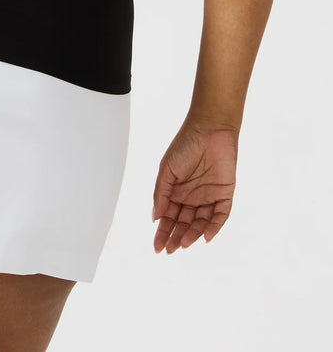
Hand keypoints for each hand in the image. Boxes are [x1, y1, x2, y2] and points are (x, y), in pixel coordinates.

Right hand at [152, 121, 237, 254]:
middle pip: (183, 223)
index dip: (162, 231)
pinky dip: (214, 227)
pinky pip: (220, 215)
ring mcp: (209, 197)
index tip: (156, 247)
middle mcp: (192, 197)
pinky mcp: (225, 194)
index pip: (169, 217)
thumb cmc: (185, 145)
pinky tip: (205, 237)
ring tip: (183, 244)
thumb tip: (155, 218)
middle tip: (168, 251)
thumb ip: (160, 193)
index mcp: (176, 191)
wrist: (209, 129)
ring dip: (192, 234)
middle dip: (175, 237)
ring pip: (201, 222)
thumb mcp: (166, 169)